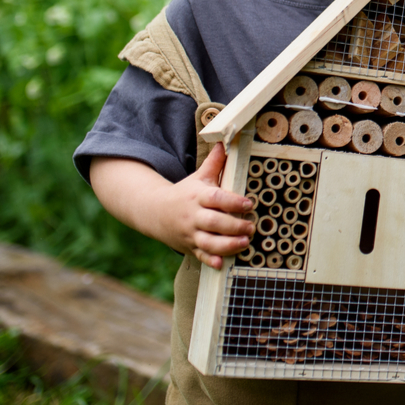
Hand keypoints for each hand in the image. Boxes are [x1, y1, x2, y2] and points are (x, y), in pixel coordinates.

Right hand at [157, 143, 254, 268]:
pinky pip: (199, 256)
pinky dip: (210, 261)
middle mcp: (194, 216)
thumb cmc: (185, 193)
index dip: (232, 202)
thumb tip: (225, 140)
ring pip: (208, 242)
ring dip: (227, 245)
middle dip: (234, 226)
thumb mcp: (198, 177)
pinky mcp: (189, 247)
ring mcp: (190, 233)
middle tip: (251, 226)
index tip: (249, 203)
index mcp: (198, 197)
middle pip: (214, 222)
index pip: (216, 198)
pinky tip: (221, 264)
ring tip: (245, 243)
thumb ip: (215, 162)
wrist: (153, 212)